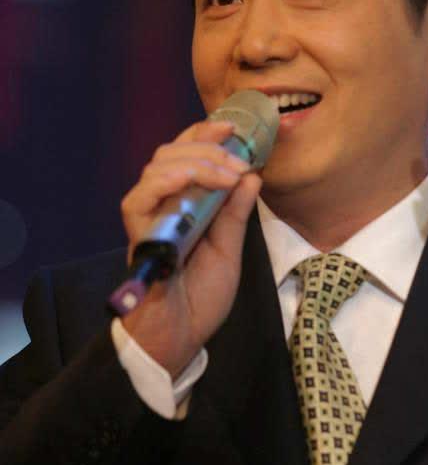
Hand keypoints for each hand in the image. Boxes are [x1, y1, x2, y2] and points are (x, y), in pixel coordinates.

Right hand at [120, 119, 261, 379]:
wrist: (181, 337)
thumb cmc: (201, 298)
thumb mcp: (229, 251)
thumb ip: (236, 215)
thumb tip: (253, 175)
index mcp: (185, 205)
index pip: (186, 156)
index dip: (205, 135)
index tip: (233, 127)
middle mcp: (163, 206)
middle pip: (170, 154)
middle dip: (207, 147)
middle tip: (237, 157)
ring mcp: (148, 219)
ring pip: (156, 169)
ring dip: (194, 162)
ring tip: (226, 173)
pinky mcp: (138, 236)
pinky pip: (138, 200)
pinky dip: (163, 183)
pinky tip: (187, 181)